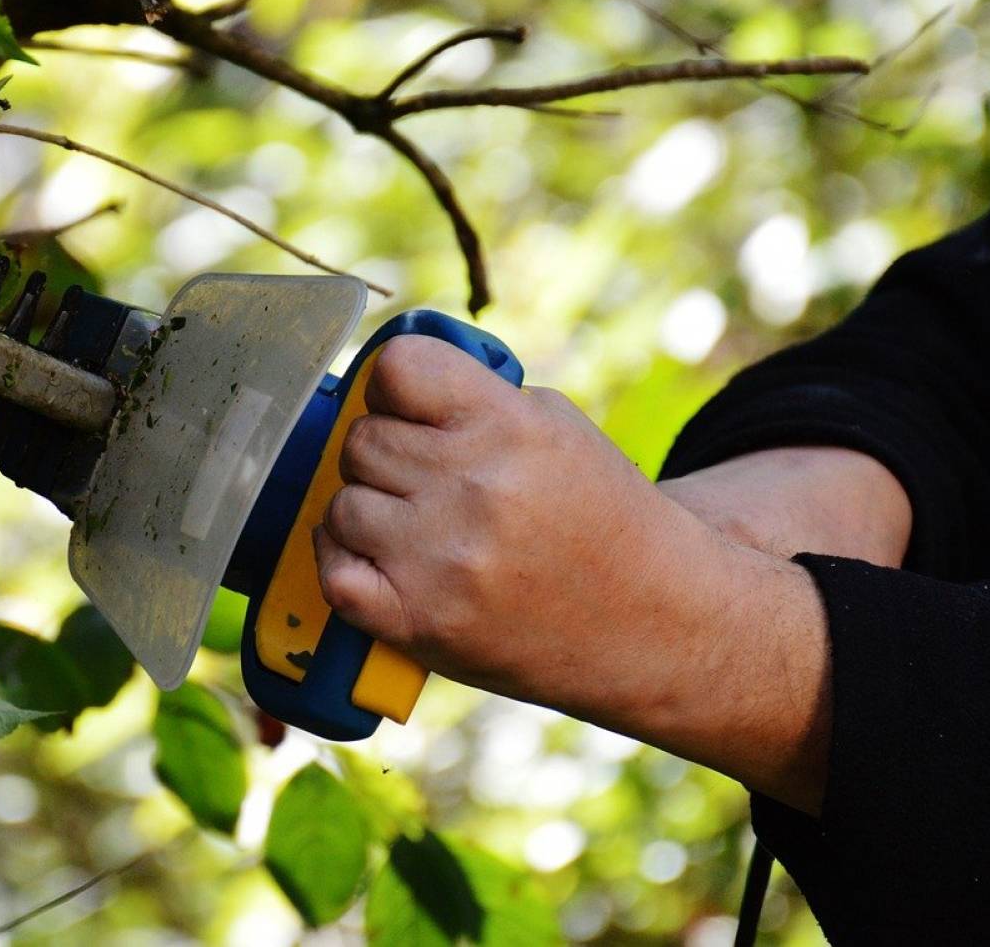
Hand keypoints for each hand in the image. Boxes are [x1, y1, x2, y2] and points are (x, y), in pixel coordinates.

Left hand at [314, 335, 831, 812]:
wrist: (655, 622)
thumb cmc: (598, 515)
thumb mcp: (555, 426)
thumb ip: (471, 395)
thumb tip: (379, 380)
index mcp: (507, 426)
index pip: (395, 367)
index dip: (391, 385)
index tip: (407, 406)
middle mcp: (473, 488)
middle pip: (361, 439)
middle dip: (385, 454)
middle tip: (426, 480)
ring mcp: (443, 560)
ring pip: (342, 504)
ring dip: (368, 512)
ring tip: (418, 528)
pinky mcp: (420, 623)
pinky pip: (334, 573)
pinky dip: (345, 565)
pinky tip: (380, 561)